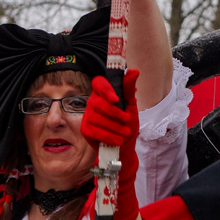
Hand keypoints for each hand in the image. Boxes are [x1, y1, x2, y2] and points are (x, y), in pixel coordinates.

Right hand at [82, 70, 141, 219]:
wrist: (124, 148)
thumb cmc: (128, 126)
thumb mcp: (132, 107)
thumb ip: (129, 89)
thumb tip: (133, 71)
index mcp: (104, 94)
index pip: (98, 82)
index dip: (105, 89)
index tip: (116, 99)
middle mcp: (93, 103)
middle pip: (98, 102)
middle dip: (114, 113)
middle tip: (126, 120)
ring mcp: (87, 116)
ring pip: (96, 117)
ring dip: (113, 126)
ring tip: (124, 132)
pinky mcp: (85, 130)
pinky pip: (93, 130)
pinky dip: (107, 135)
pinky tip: (116, 139)